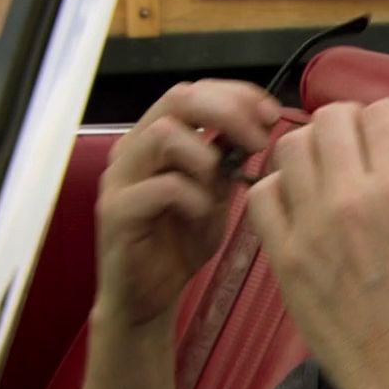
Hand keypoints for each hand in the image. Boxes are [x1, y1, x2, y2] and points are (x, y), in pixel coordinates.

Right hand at [95, 80, 280, 329]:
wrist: (147, 296)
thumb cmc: (179, 242)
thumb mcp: (215, 192)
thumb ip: (227, 158)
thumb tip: (259, 123)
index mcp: (156, 136)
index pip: (194, 91)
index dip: (236, 95)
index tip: (271, 113)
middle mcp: (133, 148)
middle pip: (178, 99)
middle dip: (228, 112)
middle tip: (259, 140)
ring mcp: (120, 178)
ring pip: (164, 134)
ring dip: (207, 155)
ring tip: (223, 184)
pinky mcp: (116, 212)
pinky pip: (162, 187)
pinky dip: (194, 196)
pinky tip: (205, 214)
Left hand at [246, 98, 388, 388]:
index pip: (379, 113)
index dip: (388, 114)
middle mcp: (350, 202)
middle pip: (329, 119)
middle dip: (347, 123)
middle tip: (356, 143)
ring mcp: (311, 229)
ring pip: (289, 146)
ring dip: (309, 148)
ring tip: (324, 168)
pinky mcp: (283, 257)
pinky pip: (261, 194)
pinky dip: (277, 187)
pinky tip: (297, 201)